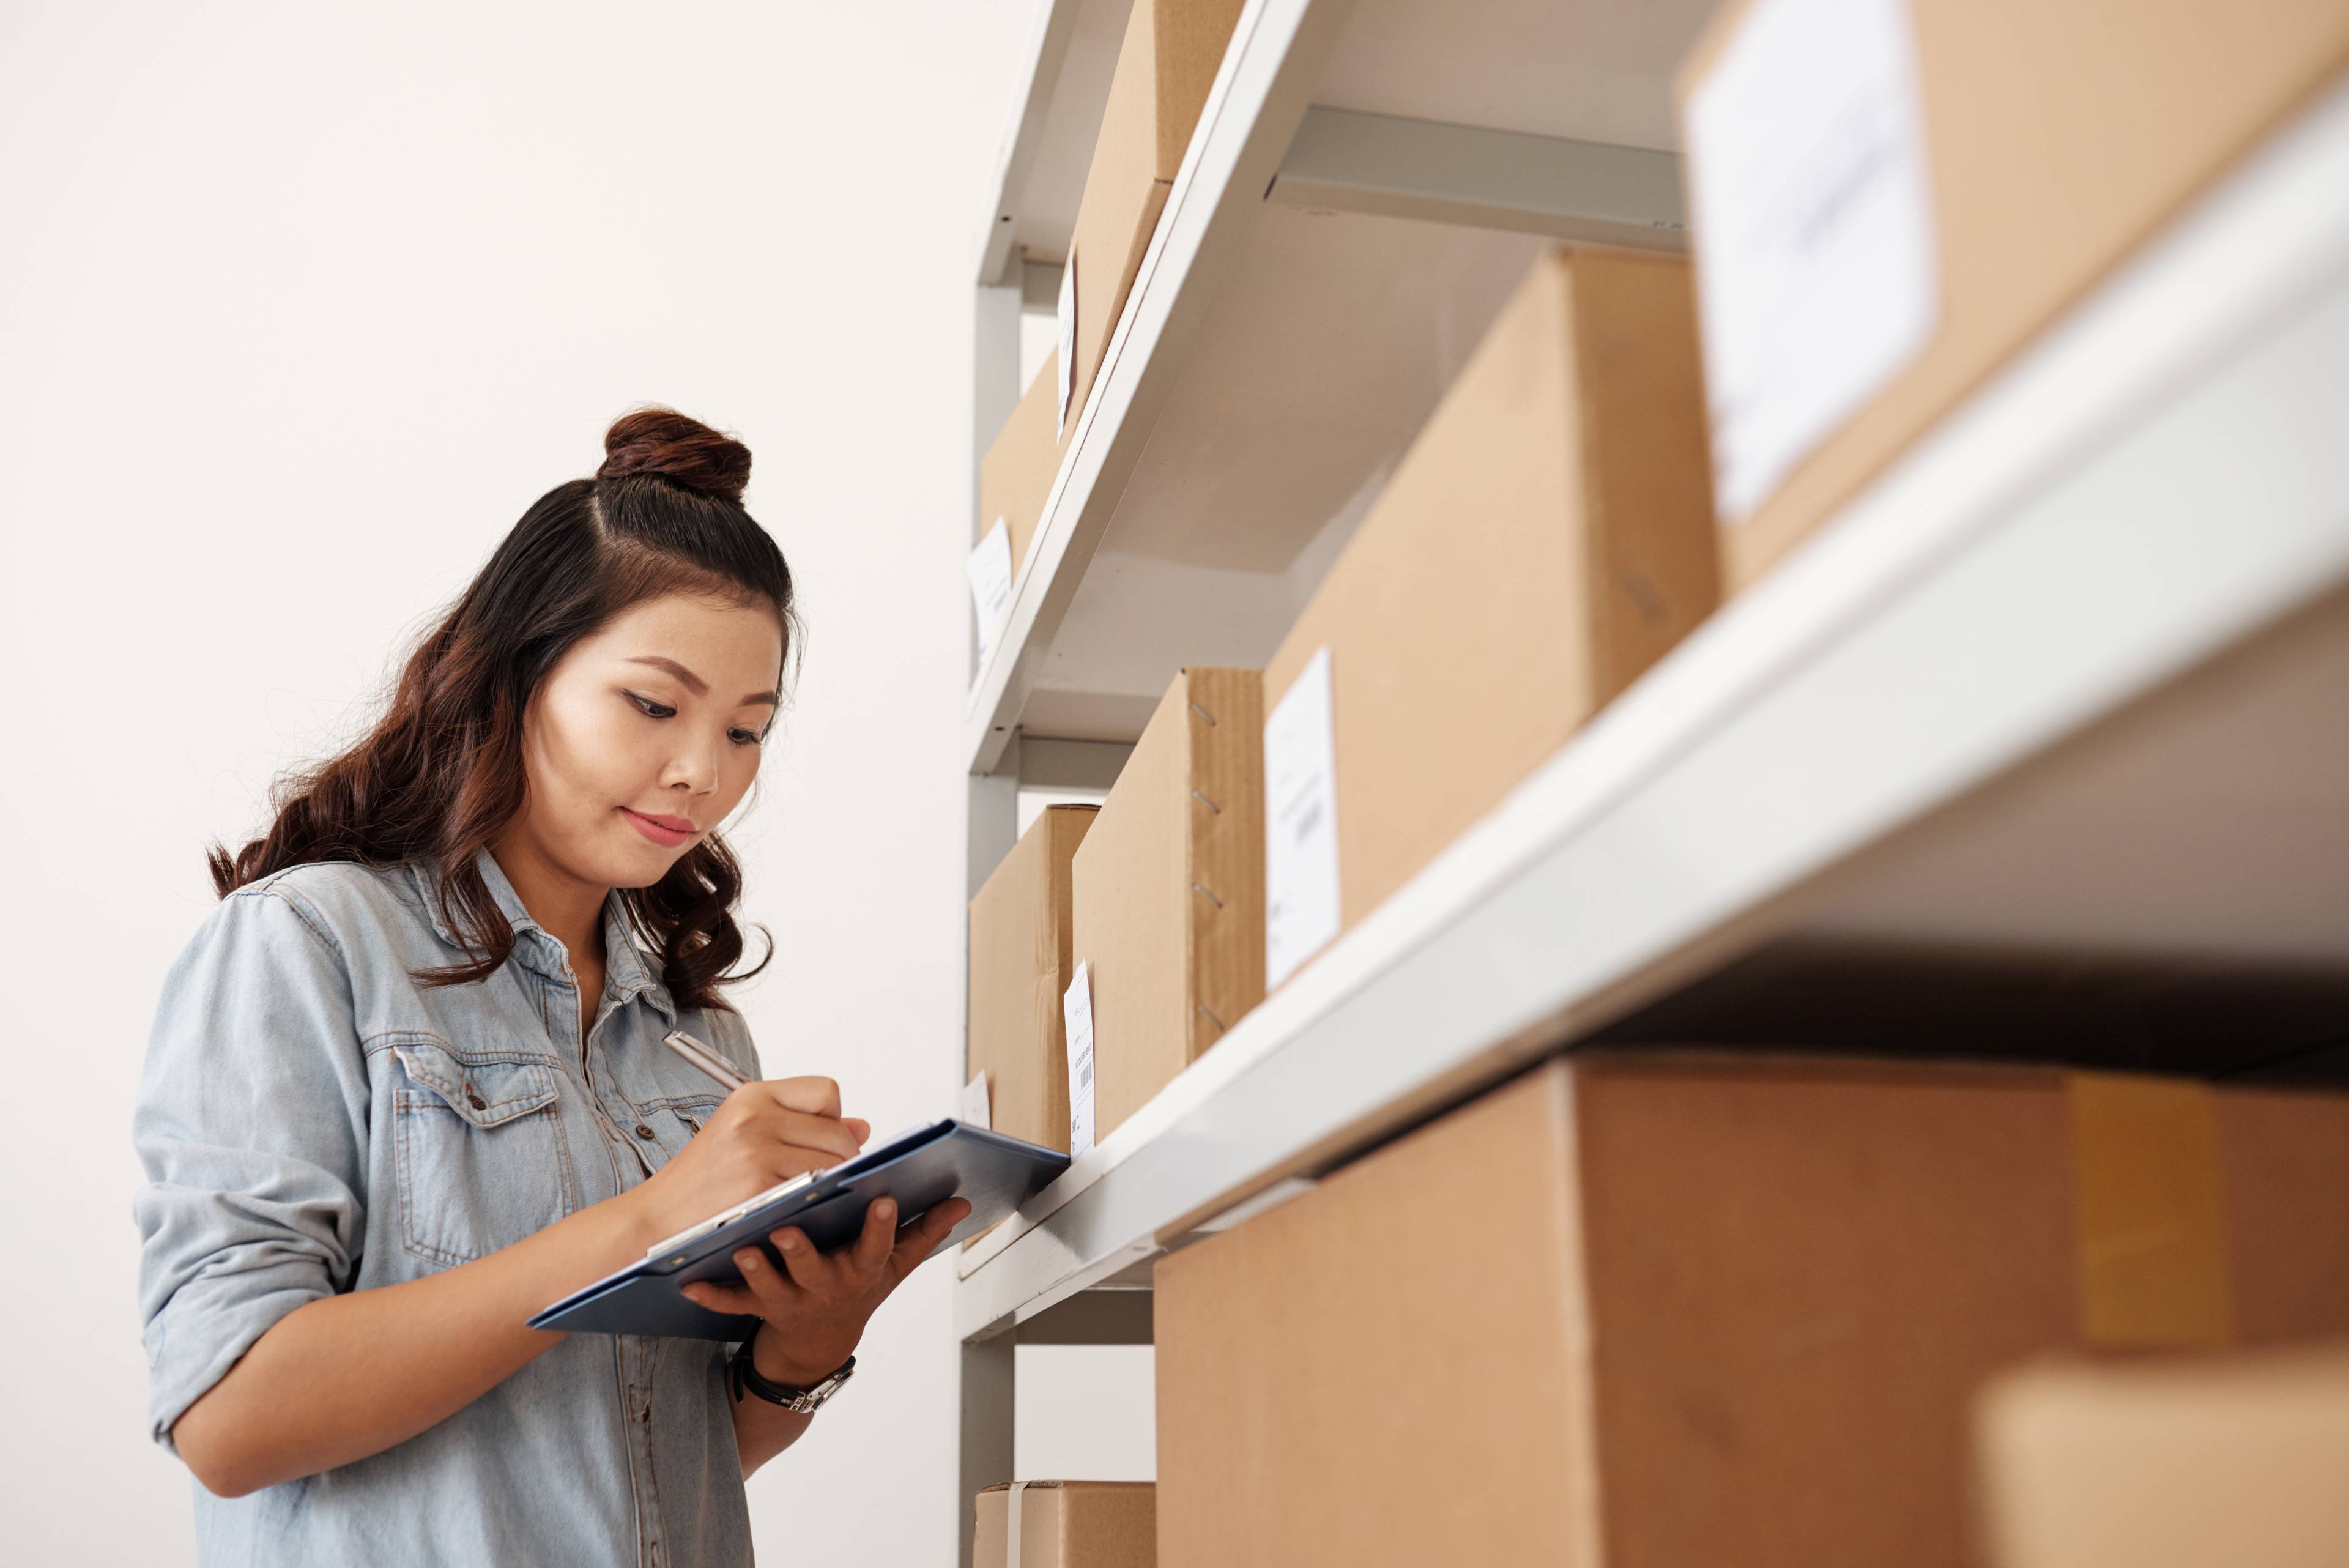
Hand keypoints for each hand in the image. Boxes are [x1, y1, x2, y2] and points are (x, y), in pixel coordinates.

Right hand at [620, 1077, 871, 1245]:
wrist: (655, 1219)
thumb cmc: (702, 1181)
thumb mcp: (747, 1136)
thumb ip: (804, 1127)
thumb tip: (863, 1127)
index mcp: (751, 1096)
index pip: (826, 1091)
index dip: (833, 1119)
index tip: (820, 1141)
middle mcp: (755, 1116)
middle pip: (837, 1131)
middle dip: (842, 1159)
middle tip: (822, 1180)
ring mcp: (756, 1150)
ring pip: (833, 1162)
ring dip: (832, 1183)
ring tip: (808, 1196)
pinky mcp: (759, 1185)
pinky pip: (815, 1189)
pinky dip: (816, 1202)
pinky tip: (799, 1210)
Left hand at [680, 1194, 972, 1385]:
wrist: (818, 1343)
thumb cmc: (857, 1290)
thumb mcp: (895, 1267)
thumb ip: (924, 1232)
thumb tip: (960, 1202)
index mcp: (860, 1271)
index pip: (875, 1248)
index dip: (881, 1227)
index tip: (884, 1199)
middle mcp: (825, 1286)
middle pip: (814, 1270)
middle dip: (801, 1252)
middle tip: (787, 1229)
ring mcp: (790, 1300)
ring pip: (770, 1287)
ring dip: (756, 1271)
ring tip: (742, 1249)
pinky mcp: (759, 1308)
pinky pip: (733, 1304)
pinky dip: (712, 1296)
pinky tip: (690, 1284)